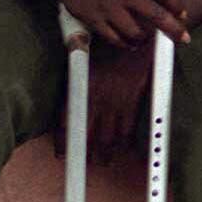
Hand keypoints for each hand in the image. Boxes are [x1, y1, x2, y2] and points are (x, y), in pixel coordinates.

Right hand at [50, 0, 187, 47]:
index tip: (182, 15)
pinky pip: (114, 38)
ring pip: (135, 32)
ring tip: (147, 39)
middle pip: (156, 15)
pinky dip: (124, 43)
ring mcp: (109, 7)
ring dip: (145, 39)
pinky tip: (129, 43)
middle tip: (182, 38)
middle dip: (173, 29)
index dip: (178, 6)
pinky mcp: (94, 19)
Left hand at [71, 39, 154, 160]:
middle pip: (87, 133)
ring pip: (108, 133)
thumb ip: (75, 82)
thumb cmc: (109, 49)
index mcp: (80, 87)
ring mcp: (115, 99)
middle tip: (86, 163)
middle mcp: (96, 96)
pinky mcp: (133, 99)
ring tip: (103, 161)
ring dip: (105, 151)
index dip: (64, 141)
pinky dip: (124, 139)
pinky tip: (122, 147)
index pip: (66, 120)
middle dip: (86, 152)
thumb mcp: (85, 61)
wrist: (138, 38)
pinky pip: (127, 125)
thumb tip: (69, 103)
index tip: (62, 154)